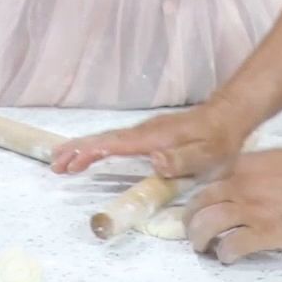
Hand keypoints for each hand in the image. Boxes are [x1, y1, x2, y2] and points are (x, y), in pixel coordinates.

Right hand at [51, 99, 249, 179]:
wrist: (228, 117)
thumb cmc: (219, 140)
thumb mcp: (208, 155)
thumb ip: (182, 160)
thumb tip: (154, 161)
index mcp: (154, 138)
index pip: (114, 144)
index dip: (90, 153)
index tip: (69, 162)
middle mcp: (144, 133)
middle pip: (103, 139)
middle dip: (77, 150)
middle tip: (54, 164)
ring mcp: (146, 132)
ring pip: (107, 139)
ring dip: (83, 149)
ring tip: (61, 161)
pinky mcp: (149, 135)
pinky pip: (116, 141)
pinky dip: (98, 146)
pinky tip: (92, 153)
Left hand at [187, 149, 281, 263]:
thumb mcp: (273, 157)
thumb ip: (252, 167)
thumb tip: (244, 178)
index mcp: (242, 165)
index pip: (206, 178)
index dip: (198, 192)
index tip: (198, 202)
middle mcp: (238, 186)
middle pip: (200, 202)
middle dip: (190, 217)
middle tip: (191, 227)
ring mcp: (248, 210)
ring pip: (207, 224)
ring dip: (199, 237)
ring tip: (200, 245)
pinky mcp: (261, 233)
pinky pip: (232, 245)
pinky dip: (225, 253)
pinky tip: (226, 257)